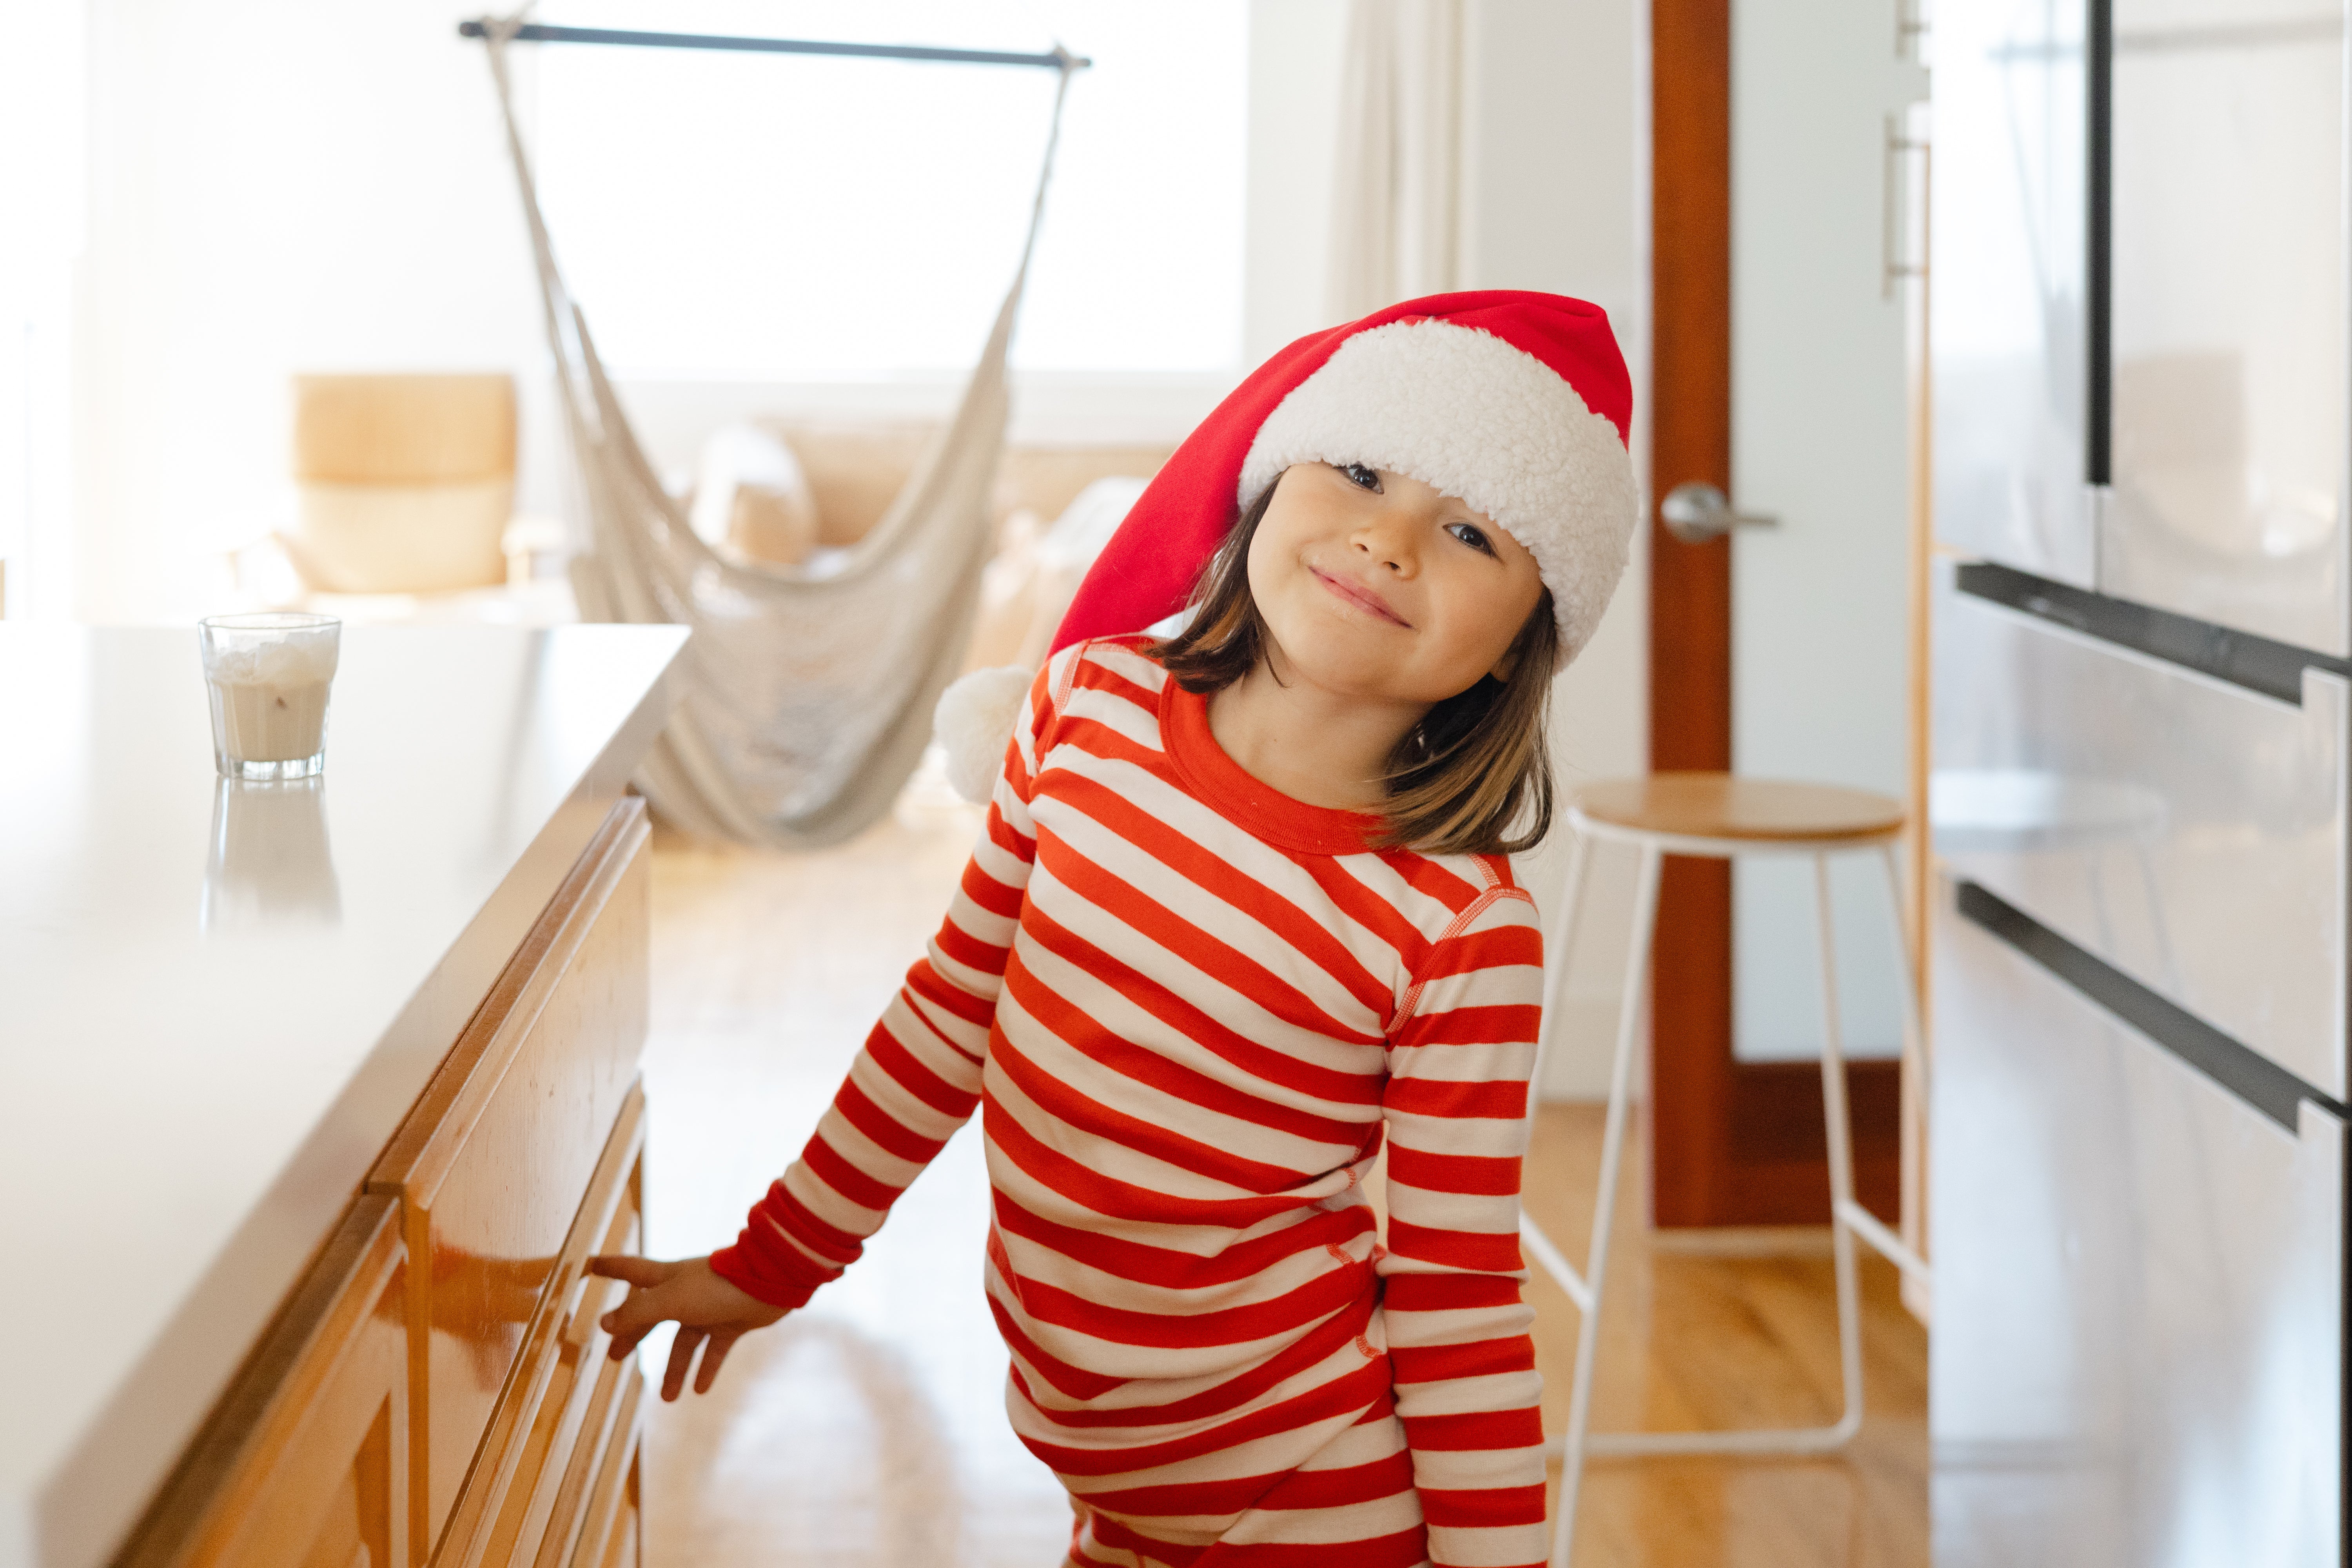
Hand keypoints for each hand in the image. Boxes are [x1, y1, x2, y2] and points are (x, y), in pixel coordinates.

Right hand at [588, 1254, 788, 1400]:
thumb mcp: (670, 1300)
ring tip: (668, 1397)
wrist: (769, 1282)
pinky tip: (699, 1390)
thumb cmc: (716, 1286)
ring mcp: (710, 1307)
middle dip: (634, 1334)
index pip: (631, 1270)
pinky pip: (715, 1350)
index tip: (591, 1265)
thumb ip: (637, 1312)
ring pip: (685, 1341)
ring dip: (676, 1369)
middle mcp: (685, 1292)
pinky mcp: (732, 1321)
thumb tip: (605, 1323)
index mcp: (667, 1278)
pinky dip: (706, 1368)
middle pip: (651, 1315)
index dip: (610, 1268)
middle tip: (615, 1356)